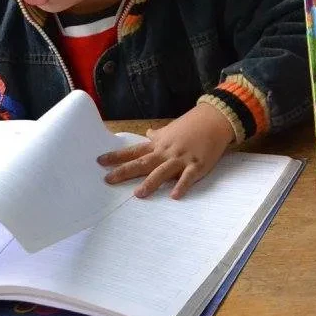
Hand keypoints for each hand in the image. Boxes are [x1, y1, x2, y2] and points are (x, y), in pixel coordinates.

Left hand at [98, 103, 235, 198]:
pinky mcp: (197, 165)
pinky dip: (181, 186)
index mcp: (159, 144)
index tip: (100, 162)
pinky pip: (188, 177)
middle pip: (143, 163)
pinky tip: (175, 196)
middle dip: (125, 171)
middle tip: (108, 180)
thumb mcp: (172, 128)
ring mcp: (182, 159)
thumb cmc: (192, 125)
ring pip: (163, 171)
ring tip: (138, 194)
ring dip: (150, 182)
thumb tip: (148, 133)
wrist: (215, 120)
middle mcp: (167, 152)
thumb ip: (159, 135)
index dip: (117, 157)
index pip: (134, 151)